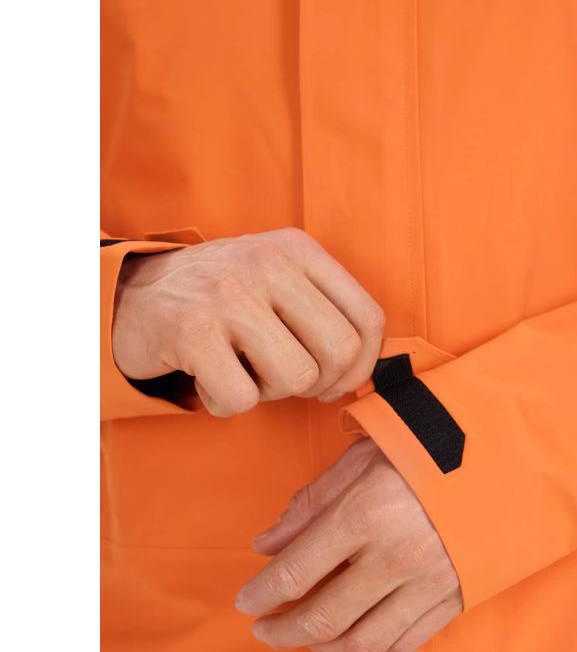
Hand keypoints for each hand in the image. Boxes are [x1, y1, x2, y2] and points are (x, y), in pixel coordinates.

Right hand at [112, 228, 384, 414]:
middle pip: (340, 351)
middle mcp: (267, 262)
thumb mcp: (279, 282)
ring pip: (297, 378)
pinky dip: (227, 403)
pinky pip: (242, 399)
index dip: (362, 365)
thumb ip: (326, 311)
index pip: (368, 317)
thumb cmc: (222, 298)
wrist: (134, 293)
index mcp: (299, 249)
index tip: (336, 381)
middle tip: (288, 380)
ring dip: (270, 391)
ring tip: (243, 369)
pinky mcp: (192, 330)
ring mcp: (229, 294)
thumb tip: (367, 368)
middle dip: (320, 383)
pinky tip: (210, 377)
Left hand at [236, 439, 462, 651]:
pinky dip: (374, 644)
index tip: (246, 602)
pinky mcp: (454, 597)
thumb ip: (311, 503)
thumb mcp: (361, 458)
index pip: (296, 572)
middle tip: (264, 630)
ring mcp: (429, 583)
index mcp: (366, 513)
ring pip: (364, 643)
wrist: (499, 455)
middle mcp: (396, 557)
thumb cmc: (424, 447)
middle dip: (283, 631)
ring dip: (325, 647)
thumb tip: (266, 544)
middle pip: (323, 619)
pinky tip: (359, 628)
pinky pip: (405, 641)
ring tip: (308, 634)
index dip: (261, 594)